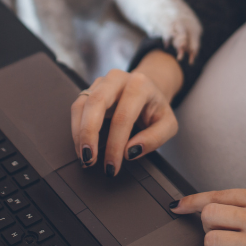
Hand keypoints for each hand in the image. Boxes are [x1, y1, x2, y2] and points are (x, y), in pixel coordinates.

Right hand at [71, 51, 181, 175]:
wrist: (149, 90)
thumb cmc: (156, 108)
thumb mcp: (168, 124)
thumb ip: (154, 138)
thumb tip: (130, 152)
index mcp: (139, 84)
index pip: (123, 116)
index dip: (115, 144)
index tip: (112, 165)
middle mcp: (117, 79)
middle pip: (96, 103)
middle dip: (89, 133)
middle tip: (89, 159)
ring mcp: (101, 83)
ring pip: (82, 105)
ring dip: (80, 133)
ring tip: (84, 157)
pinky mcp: (90, 90)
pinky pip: (77, 108)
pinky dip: (77, 129)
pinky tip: (82, 146)